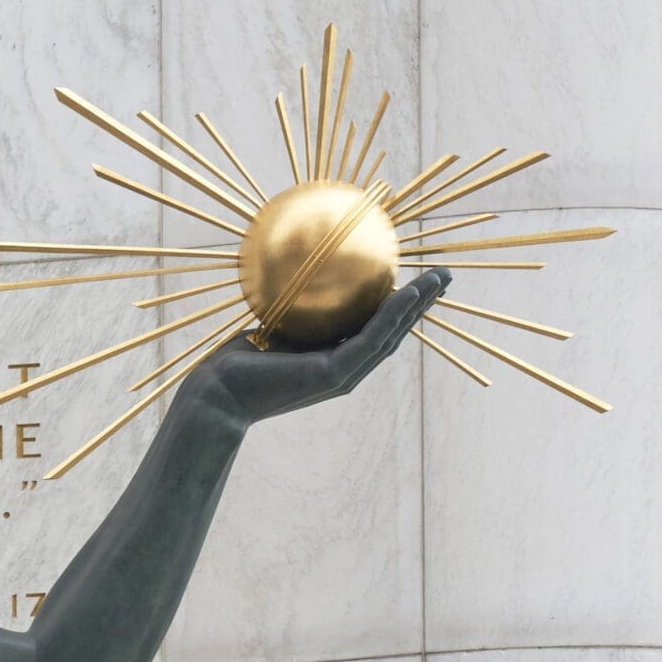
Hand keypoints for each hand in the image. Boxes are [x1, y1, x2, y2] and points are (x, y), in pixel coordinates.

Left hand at [195, 270, 448, 425]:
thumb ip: (295, 308)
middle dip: (421, 305)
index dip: (401, 307)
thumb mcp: (273, 327)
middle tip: (444, 277)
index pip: (377, 331)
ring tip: (438, 280)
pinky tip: (408, 289)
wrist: (218, 393)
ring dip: (418, 306)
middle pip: (394, 332)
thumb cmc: (237, 362)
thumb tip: (300, 268)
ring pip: (392, 335)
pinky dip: (393, 313)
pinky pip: (371, 337)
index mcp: (334, 360)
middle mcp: (345, 370)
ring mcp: (342, 374)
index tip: (419, 281)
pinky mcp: (335, 374)